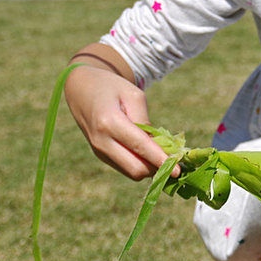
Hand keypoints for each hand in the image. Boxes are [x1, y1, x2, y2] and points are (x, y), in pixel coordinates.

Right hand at [63, 48, 172, 179]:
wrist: (82, 89)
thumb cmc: (112, 88)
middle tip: (174, 158)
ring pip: (131, 172)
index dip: (161, 160)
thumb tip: (158, 148)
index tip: (178, 170)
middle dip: (157, 167)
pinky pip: (125, 167)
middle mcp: (101, 141)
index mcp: (109, 122)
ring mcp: (99, 151)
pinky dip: (140, 163)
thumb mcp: (134, 95)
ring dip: (149, 167)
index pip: (140, 147)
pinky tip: (147, 151)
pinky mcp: (100, 155)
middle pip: (136, 168)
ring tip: (162, 152)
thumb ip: (145, 122)